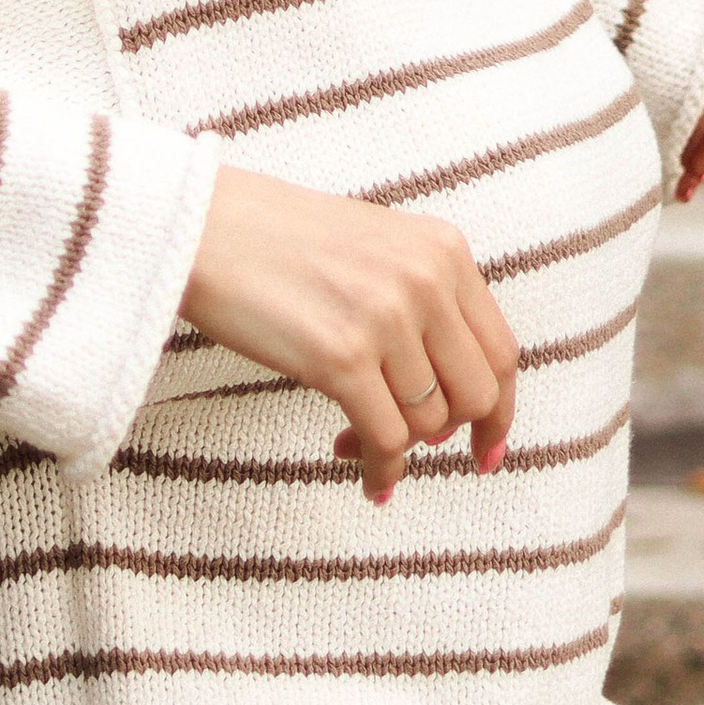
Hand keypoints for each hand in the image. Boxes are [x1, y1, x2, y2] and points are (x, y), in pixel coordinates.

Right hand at [179, 163, 518, 503]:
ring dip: (397, 448)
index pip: (502, 351)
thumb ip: (424, 300)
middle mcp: (425, 280)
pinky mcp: (340, 356)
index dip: (500, 412)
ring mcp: (385, 318)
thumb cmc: (276, 241)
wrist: (202, 227)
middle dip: (451, 434)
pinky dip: (379, 470)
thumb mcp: (376, 247)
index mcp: (443, 250)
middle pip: (477, 394)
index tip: (486, 448)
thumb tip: (452, 394)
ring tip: (355, 443)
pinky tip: (362, 477)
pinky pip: (386, 440)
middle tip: (414, 447)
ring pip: (428, 422)